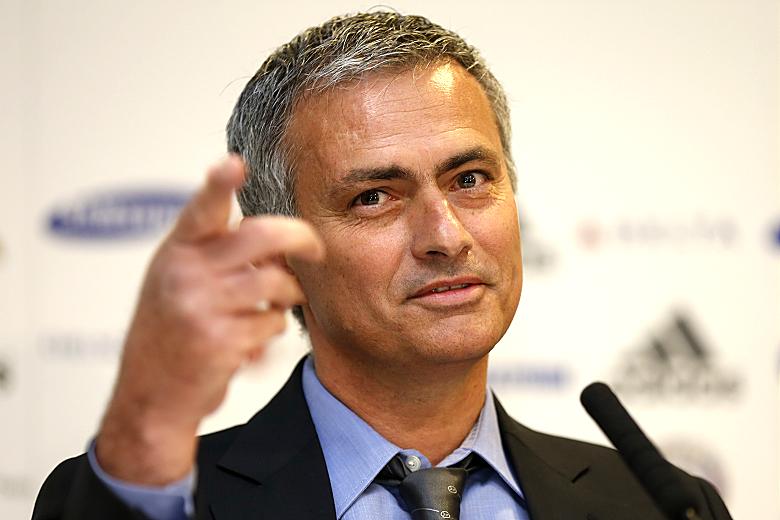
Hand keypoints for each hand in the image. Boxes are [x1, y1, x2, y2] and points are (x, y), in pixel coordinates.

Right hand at [95, 155, 323, 483]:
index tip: (234, 164)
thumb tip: (281, 245)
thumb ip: (218, 255)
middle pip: (263, 236)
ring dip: (287, 296)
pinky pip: (274, 324)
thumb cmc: (170, 332)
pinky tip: (250, 342)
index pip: (202, 210)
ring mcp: (203, 308)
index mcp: (176, 252)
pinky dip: (271, 332)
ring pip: (277, 283)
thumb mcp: (178, 281)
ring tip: (271, 308)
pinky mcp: (221, 342)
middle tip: (315, 247)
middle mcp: (186, 274)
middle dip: (301, 238)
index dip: (219, 185)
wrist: (150, 395)